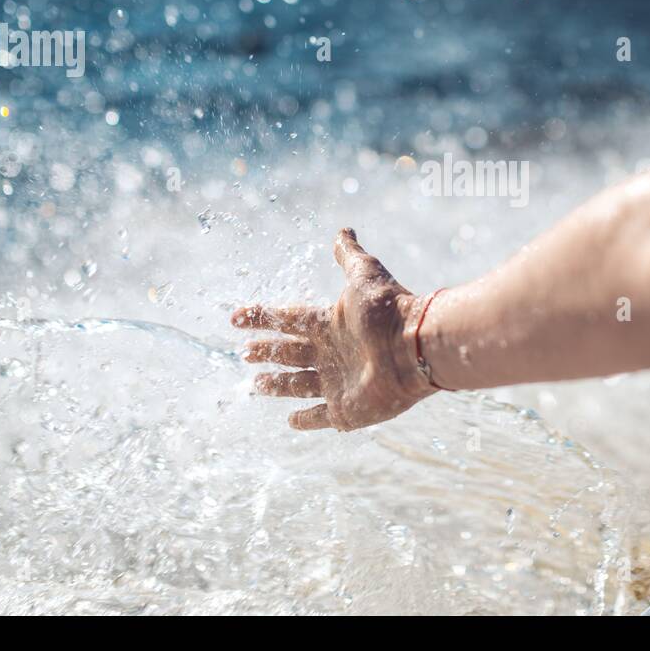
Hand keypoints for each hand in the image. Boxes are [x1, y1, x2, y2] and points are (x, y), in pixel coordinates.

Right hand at [231, 228, 436, 430]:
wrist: (413, 346)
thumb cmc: (387, 309)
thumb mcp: (364, 273)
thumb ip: (349, 255)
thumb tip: (343, 230)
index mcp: (330, 323)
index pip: (288, 319)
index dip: (262, 318)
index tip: (235, 317)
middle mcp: (331, 353)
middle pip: (289, 353)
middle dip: (266, 352)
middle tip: (244, 353)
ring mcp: (338, 383)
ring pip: (297, 385)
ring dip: (276, 385)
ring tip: (256, 384)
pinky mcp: (346, 410)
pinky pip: (320, 417)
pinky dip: (305, 420)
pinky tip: (290, 420)